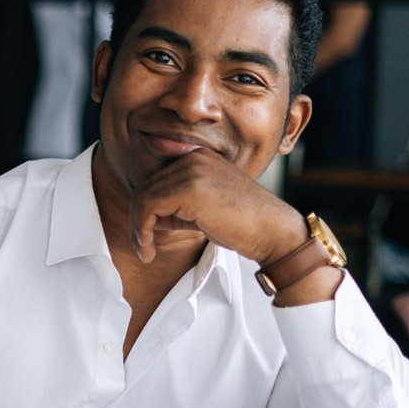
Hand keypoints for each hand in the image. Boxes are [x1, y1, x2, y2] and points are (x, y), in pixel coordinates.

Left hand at [129, 149, 306, 266]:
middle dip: (138, 221)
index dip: (146, 208)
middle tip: (142, 247)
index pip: (156, 179)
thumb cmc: (241, 224)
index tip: (146, 234)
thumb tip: (147, 217)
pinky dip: (141, 231)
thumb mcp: (203, 208)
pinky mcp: (189, 188)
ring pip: (143, 198)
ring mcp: (191, 170)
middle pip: (145, 187)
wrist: (271, 230)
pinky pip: (148, 208)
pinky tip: (148, 249)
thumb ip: (176, 206)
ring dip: (137, 229)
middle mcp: (193, 157)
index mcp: (197, 157)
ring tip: (144, 251)